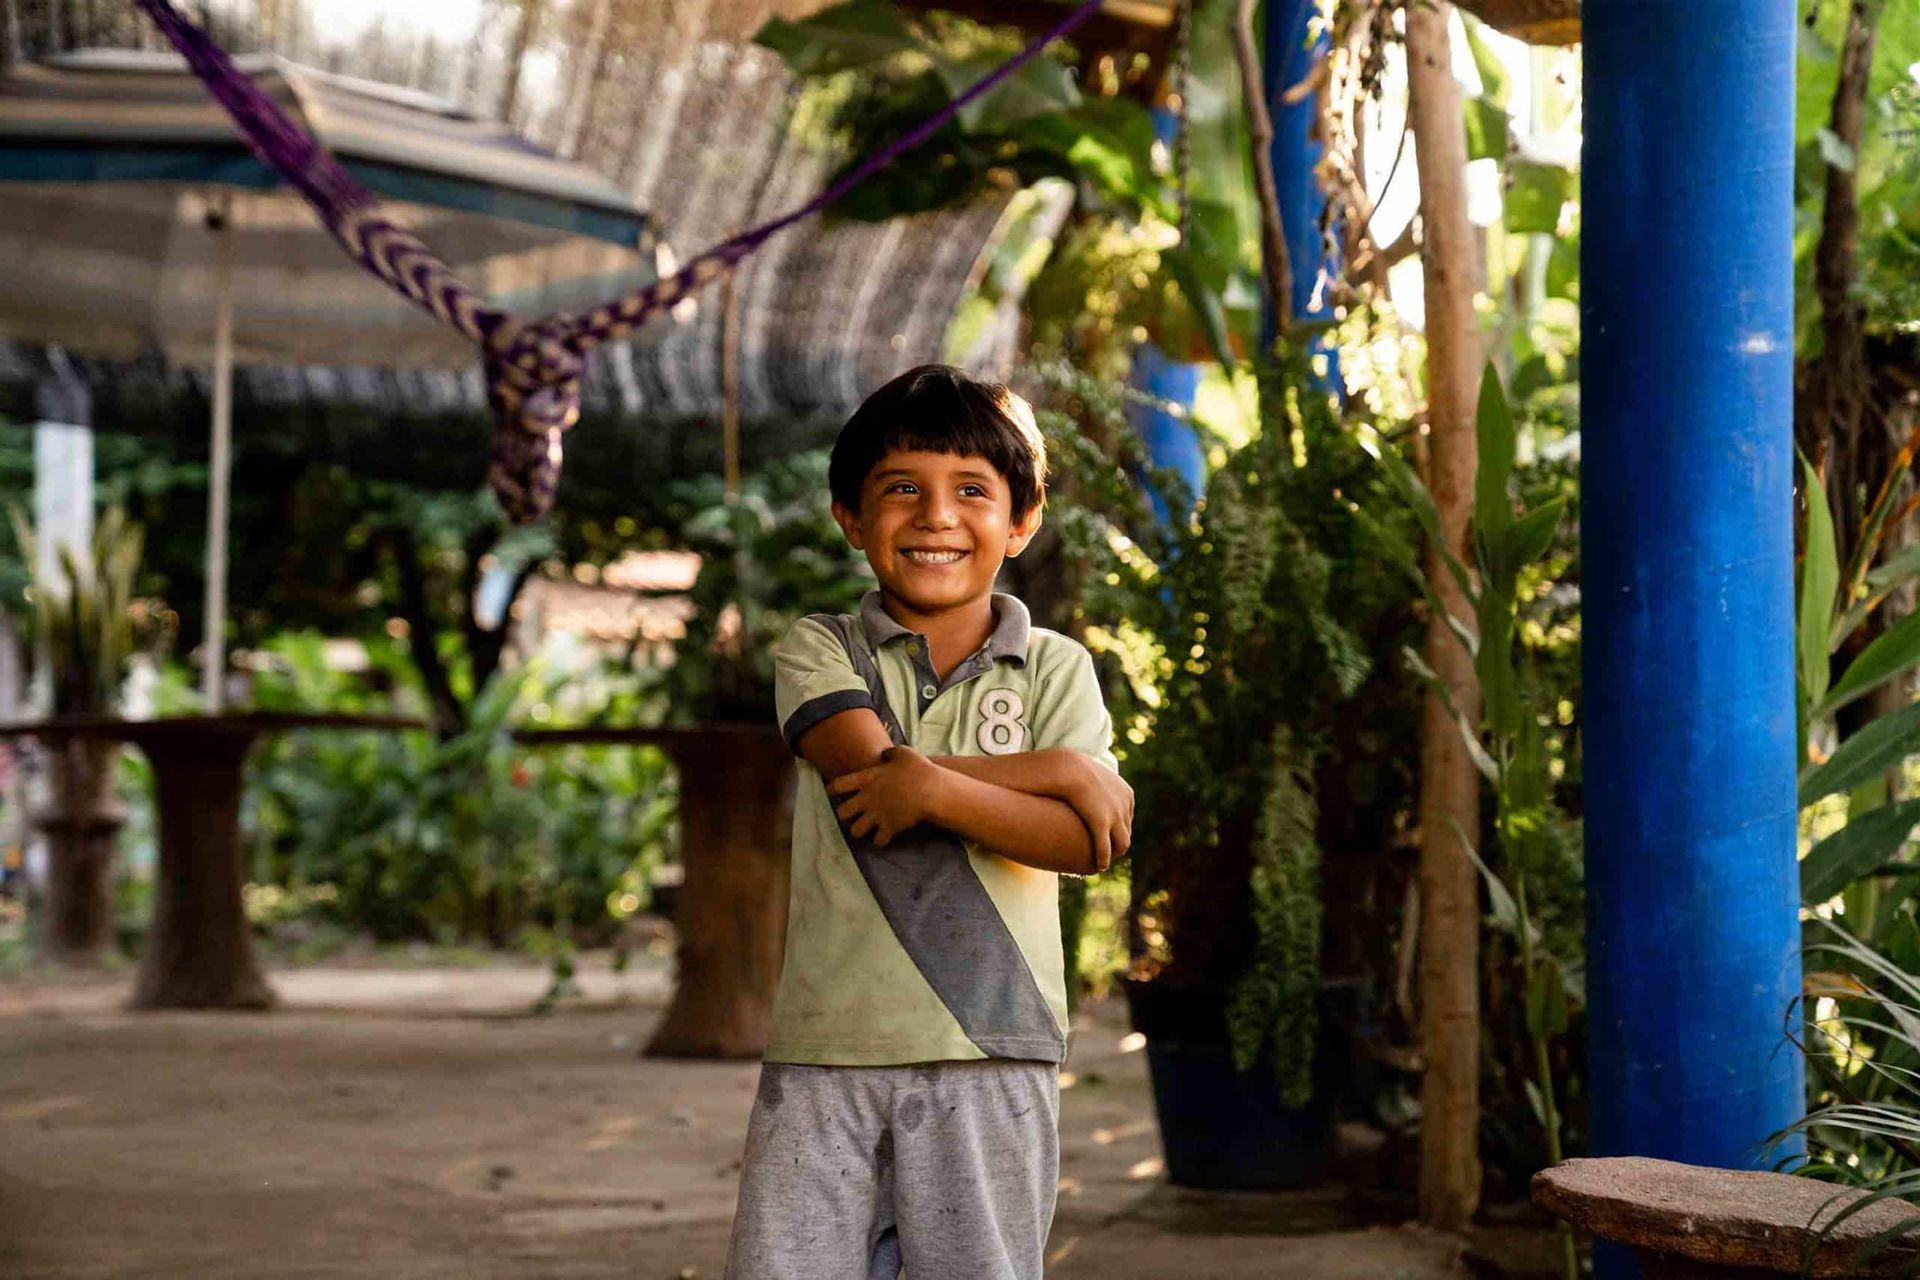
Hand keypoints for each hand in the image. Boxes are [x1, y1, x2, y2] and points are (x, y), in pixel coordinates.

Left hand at [828, 746, 938, 845]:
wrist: (931, 790)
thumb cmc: (917, 769)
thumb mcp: (903, 753)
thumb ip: (890, 753)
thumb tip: (885, 754)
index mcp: (866, 779)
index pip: (838, 785)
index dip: (832, 789)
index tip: (832, 791)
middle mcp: (866, 799)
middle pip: (841, 813)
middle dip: (844, 814)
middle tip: (851, 812)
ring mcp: (877, 815)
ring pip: (855, 831)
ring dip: (859, 830)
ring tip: (865, 827)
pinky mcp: (889, 828)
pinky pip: (878, 842)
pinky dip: (880, 840)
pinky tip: (884, 836)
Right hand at [1061, 756, 1132, 872]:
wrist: (1067, 767)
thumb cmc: (1071, 769)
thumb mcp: (1089, 773)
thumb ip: (1092, 780)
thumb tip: (1086, 783)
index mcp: (1125, 793)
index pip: (1127, 816)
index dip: (1117, 828)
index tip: (1106, 835)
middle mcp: (1125, 805)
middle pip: (1126, 831)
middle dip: (1117, 842)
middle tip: (1106, 853)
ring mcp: (1115, 815)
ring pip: (1122, 843)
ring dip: (1114, 854)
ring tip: (1104, 862)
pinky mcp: (1101, 824)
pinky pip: (1105, 849)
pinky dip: (1104, 859)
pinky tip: (1099, 865)